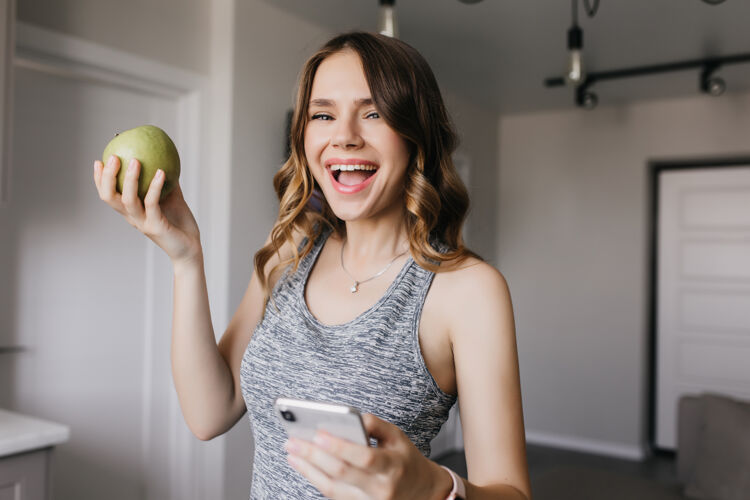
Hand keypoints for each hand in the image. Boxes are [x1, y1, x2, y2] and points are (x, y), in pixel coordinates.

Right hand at [93, 155, 201, 264]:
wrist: (190, 247)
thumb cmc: (179, 222)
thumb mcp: (172, 197)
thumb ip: (165, 181)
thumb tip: (164, 157)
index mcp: (131, 211)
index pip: (108, 195)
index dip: (99, 179)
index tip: (100, 160)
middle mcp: (132, 217)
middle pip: (109, 197)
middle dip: (106, 177)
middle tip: (113, 157)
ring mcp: (143, 223)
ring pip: (128, 200)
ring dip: (129, 179)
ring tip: (135, 160)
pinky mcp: (156, 226)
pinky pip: (153, 203)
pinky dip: (156, 186)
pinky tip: (162, 172)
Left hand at [284, 413, 452, 499]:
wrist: (422, 493)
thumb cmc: (405, 459)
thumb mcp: (398, 436)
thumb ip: (376, 424)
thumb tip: (351, 417)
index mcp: (393, 466)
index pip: (364, 457)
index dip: (340, 446)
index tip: (318, 433)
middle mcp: (380, 489)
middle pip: (341, 473)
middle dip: (314, 456)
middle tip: (292, 441)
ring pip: (331, 488)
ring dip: (308, 469)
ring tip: (291, 452)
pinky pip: (332, 495)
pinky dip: (315, 479)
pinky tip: (303, 465)